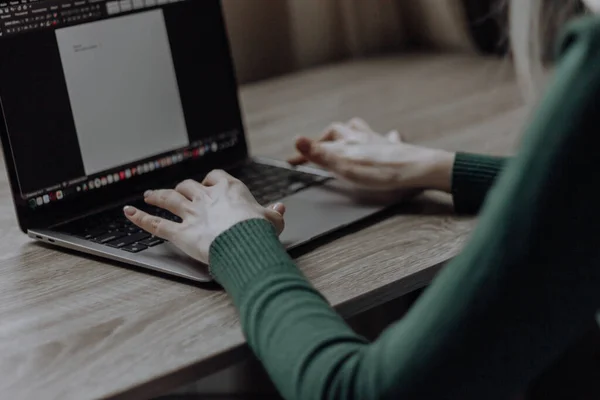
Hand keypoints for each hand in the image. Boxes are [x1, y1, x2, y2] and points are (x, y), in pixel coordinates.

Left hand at [123, 170, 285, 263]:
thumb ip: (273, 213)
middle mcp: (206, 197)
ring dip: (157, 196)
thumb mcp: (273, 220)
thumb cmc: (259, 232)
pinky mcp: (180, 232)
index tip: (211, 184)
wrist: (245, 243)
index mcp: (229, 189)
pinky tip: (129, 213)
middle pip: (189, 186)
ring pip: (169, 199)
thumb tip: (280, 208)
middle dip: (183, 188)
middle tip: (178, 192)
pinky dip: (140, 218)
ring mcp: (191, 214)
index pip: (216, 177)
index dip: (212, 181)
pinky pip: (156, 224)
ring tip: (149, 195)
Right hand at [288, 118, 454, 191]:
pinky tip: (387, 139)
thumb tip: (297, 139)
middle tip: (320, 145)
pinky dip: (383, 138)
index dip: (305, 152)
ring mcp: (380, 143)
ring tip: (348, 137)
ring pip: (362, 130)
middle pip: (341, 130)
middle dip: (328, 136)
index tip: (292, 161)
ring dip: (352, 132)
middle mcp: (362, 138)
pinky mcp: (396, 150)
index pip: (319, 144)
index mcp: (347, 141)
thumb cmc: (382, 170)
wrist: (418, 169)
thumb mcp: (345, 166)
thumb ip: (320, 154)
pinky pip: (388, 139)